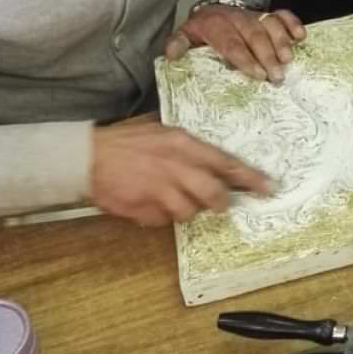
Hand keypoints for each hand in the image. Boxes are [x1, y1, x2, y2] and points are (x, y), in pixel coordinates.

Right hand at [90, 117, 271, 226]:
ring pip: (189, 211)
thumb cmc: (124, 142)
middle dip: (219, 203)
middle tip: (219, 204)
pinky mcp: (144, 209)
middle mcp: (176, 166)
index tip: (268, 188)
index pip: (226, 163)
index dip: (250, 178)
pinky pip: (163, 221)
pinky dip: (160, 217)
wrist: (84, 158)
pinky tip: (149, 204)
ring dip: (185, 209)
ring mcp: (160, 190)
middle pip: (213, 194)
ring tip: (169, 198)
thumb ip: (186, 146)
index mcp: (183, 144)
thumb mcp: (159, 132)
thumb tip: (213, 160)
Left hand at [164, 5, 305, 82]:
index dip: (245, 59)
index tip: (257, 74)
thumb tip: (171, 54)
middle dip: (267, 55)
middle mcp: (237, 19)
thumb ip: (178, 44)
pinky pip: (283, 15)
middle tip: (277, 76)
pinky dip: (293, 24)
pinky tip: (300, 37)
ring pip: (271, 25)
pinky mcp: (268, 14)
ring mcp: (254, 15)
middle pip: (255, 36)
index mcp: (216, 25)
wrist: (216, 9)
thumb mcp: (186, 34)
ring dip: (282, 42)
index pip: (232, 43)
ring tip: (288, 61)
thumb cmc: (204, 31)